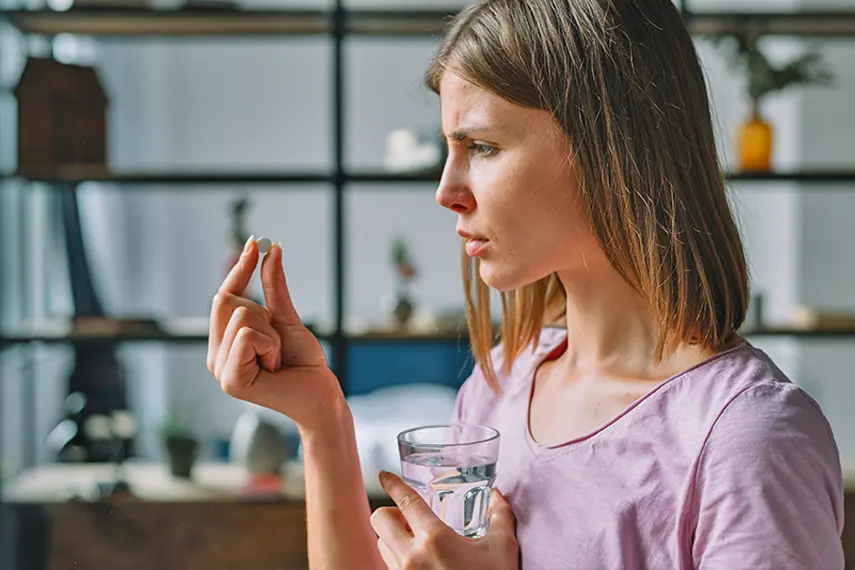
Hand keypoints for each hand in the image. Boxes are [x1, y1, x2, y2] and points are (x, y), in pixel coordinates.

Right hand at [207, 238, 344, 432]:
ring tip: (277, 358)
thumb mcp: (287, 318)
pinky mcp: (230, 381)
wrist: (320, 394)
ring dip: (272, 334)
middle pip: (227, 301)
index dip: (240, 268)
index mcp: (224, 341)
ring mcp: (220, 369)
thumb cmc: (304, 362)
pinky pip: (247, 335)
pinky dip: (271, 345)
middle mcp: (216, 355)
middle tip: (277, 342)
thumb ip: (274, 287)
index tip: (255, 242)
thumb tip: (271, 250)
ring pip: (242, 317)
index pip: (224, 296)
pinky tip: (275, 367)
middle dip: (263, 313)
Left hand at [371, 472, 518, 569]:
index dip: (392, 483)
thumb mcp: (502, 549)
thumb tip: (498, 495)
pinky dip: (396, 557)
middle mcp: (412, 557)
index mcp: (435, 539)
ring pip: (381, 544)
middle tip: (408, 516)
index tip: (384, 474)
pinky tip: (417, 560)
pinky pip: (388, 566)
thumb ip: (500, 517)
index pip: (405, 500)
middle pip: (379, 520)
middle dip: (390, 512)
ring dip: (392, 536)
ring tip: (414, 540)